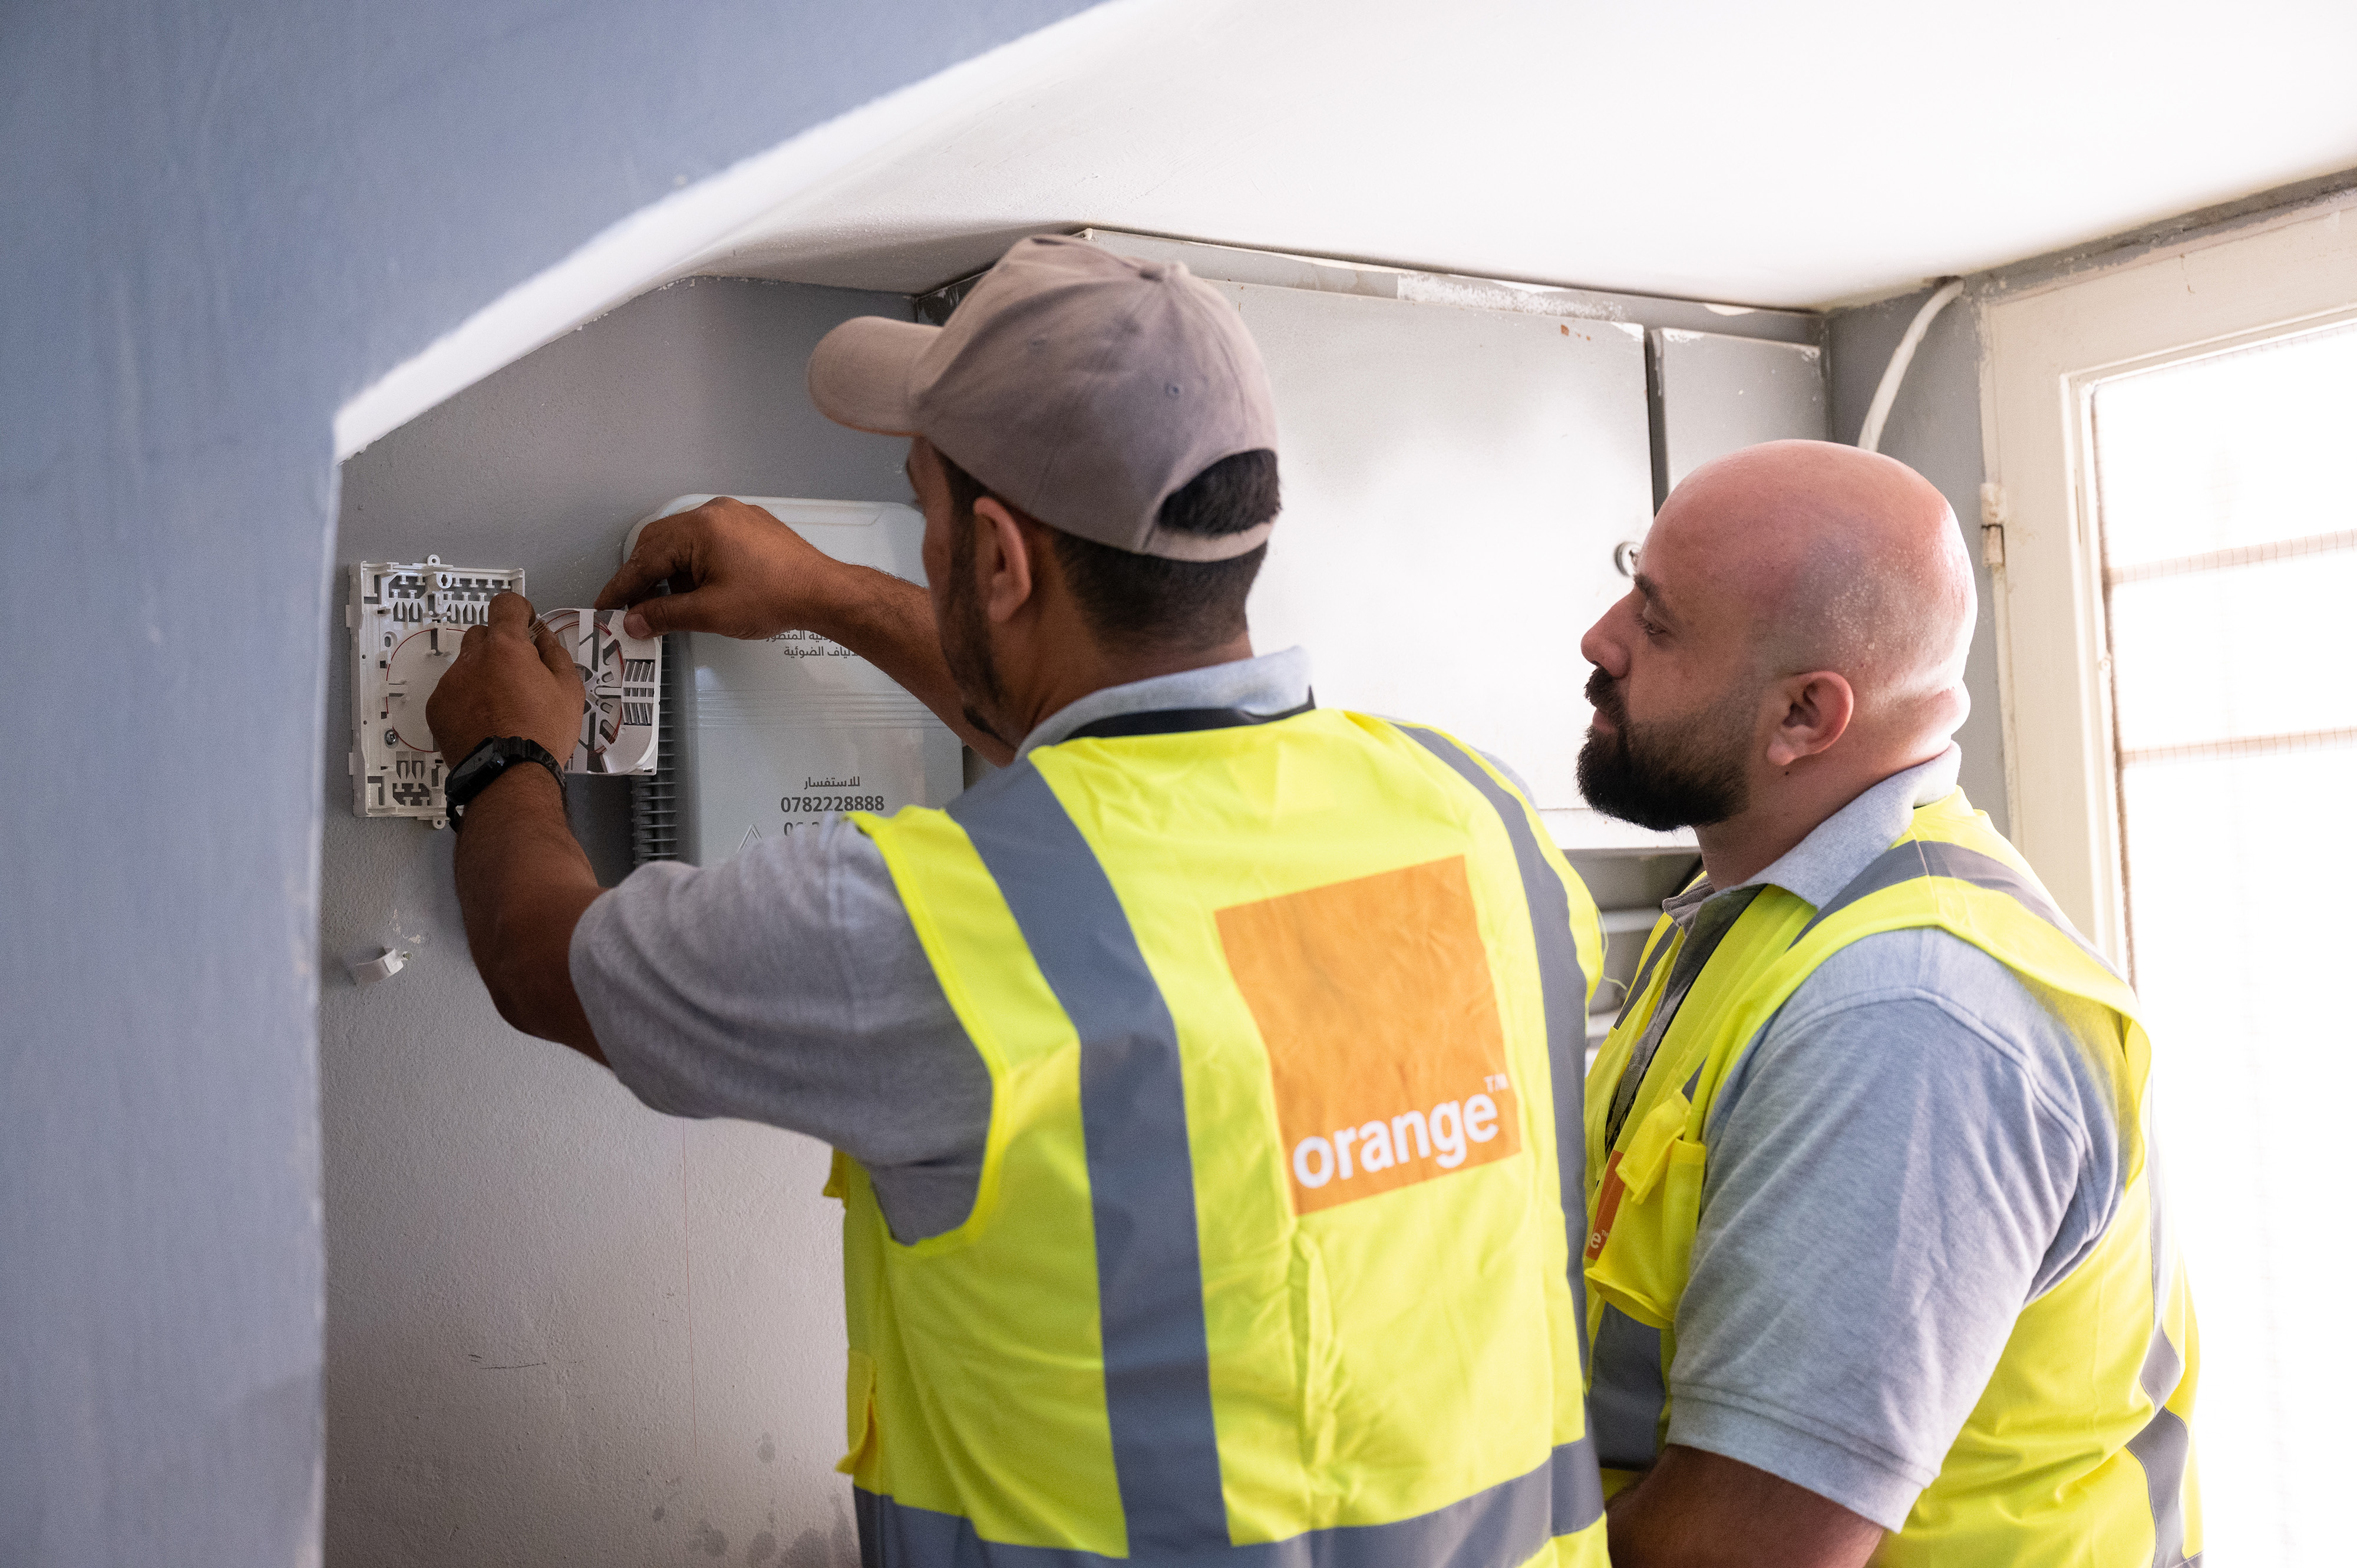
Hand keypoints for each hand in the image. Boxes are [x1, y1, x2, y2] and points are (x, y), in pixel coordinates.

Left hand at [427, 591, 584, 767]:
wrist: (508, 776)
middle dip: (500, 646)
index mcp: (507, 647)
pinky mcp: (437, 707)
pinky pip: (452, 691)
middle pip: (483, 634)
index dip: (518, 610)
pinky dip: (467, 699)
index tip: (524, 620)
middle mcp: (473, 659)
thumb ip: (555, 654)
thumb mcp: (569, 690)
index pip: (506, 605)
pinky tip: (486, 720)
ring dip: (482, 675)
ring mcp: (451, 683)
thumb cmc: (540, 736)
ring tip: (503, 705)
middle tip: (518, 672)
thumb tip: (545, 639)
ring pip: (467, 665)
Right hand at [596, 496, 852, 640]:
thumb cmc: (774, 598)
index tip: (606, 606)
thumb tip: (635, 620)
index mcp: (699, 527)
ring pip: (685, 542)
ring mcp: (734, 516)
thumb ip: (665, 615)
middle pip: (661, 543)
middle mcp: (714, 512)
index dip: (623, 586)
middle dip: (645, 577)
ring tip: (672, 605)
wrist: (824, 592)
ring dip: (672, 572)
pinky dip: (695, 564)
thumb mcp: (710, 613)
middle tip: (634, 608)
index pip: (646, 557)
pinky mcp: (750, 527)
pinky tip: (700, 589)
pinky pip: (709, 540)